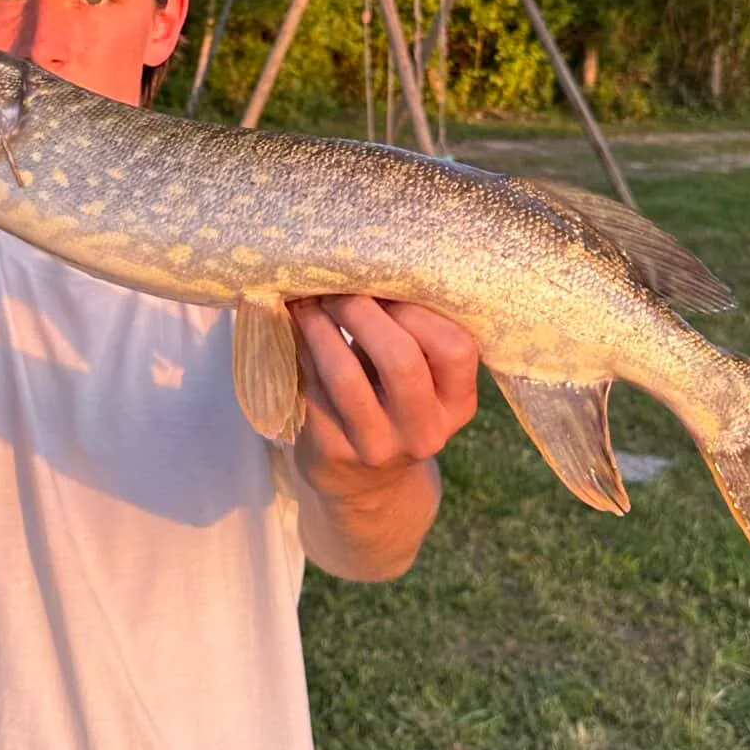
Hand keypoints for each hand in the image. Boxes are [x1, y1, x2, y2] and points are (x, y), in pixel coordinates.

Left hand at [290, 297, 478, 498]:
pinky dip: (300, 350)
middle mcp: (425, 431)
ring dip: (321, 327)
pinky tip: (293, 328)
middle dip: (363, 312)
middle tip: (337, 288)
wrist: (367, 485)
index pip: (455, 349)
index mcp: (457, 404)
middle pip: (401, 360)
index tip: (386, 284)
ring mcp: (378, 447)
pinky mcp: (333, 451)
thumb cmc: (395, 405)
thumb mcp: (421, 379)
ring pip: (346, 375)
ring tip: (307, 301)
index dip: (418, 310)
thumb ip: (410, 333)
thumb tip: (367, 265)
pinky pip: (312, 388)